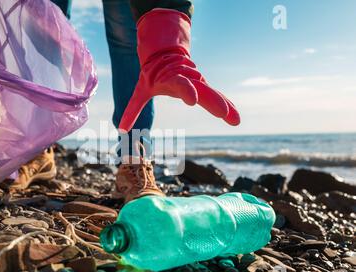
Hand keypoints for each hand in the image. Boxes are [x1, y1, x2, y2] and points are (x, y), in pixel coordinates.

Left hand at [118, 9, 239, 132]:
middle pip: (202, 90)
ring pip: (213, 94)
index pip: (180, 84)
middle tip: (223, 113)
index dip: (186, 91)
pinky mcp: (204, 88)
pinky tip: (236, 118)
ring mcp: (198, 84)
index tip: (192, 101)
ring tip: (235, 120)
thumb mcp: (140, 91)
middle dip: (213, 101)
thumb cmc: (152, 76)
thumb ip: (132, 110)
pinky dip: (227, 106)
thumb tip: (121, 129)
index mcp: (172, 79)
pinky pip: (217, 97)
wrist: (165, 55)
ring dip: (225, 106)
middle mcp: (188, 80)